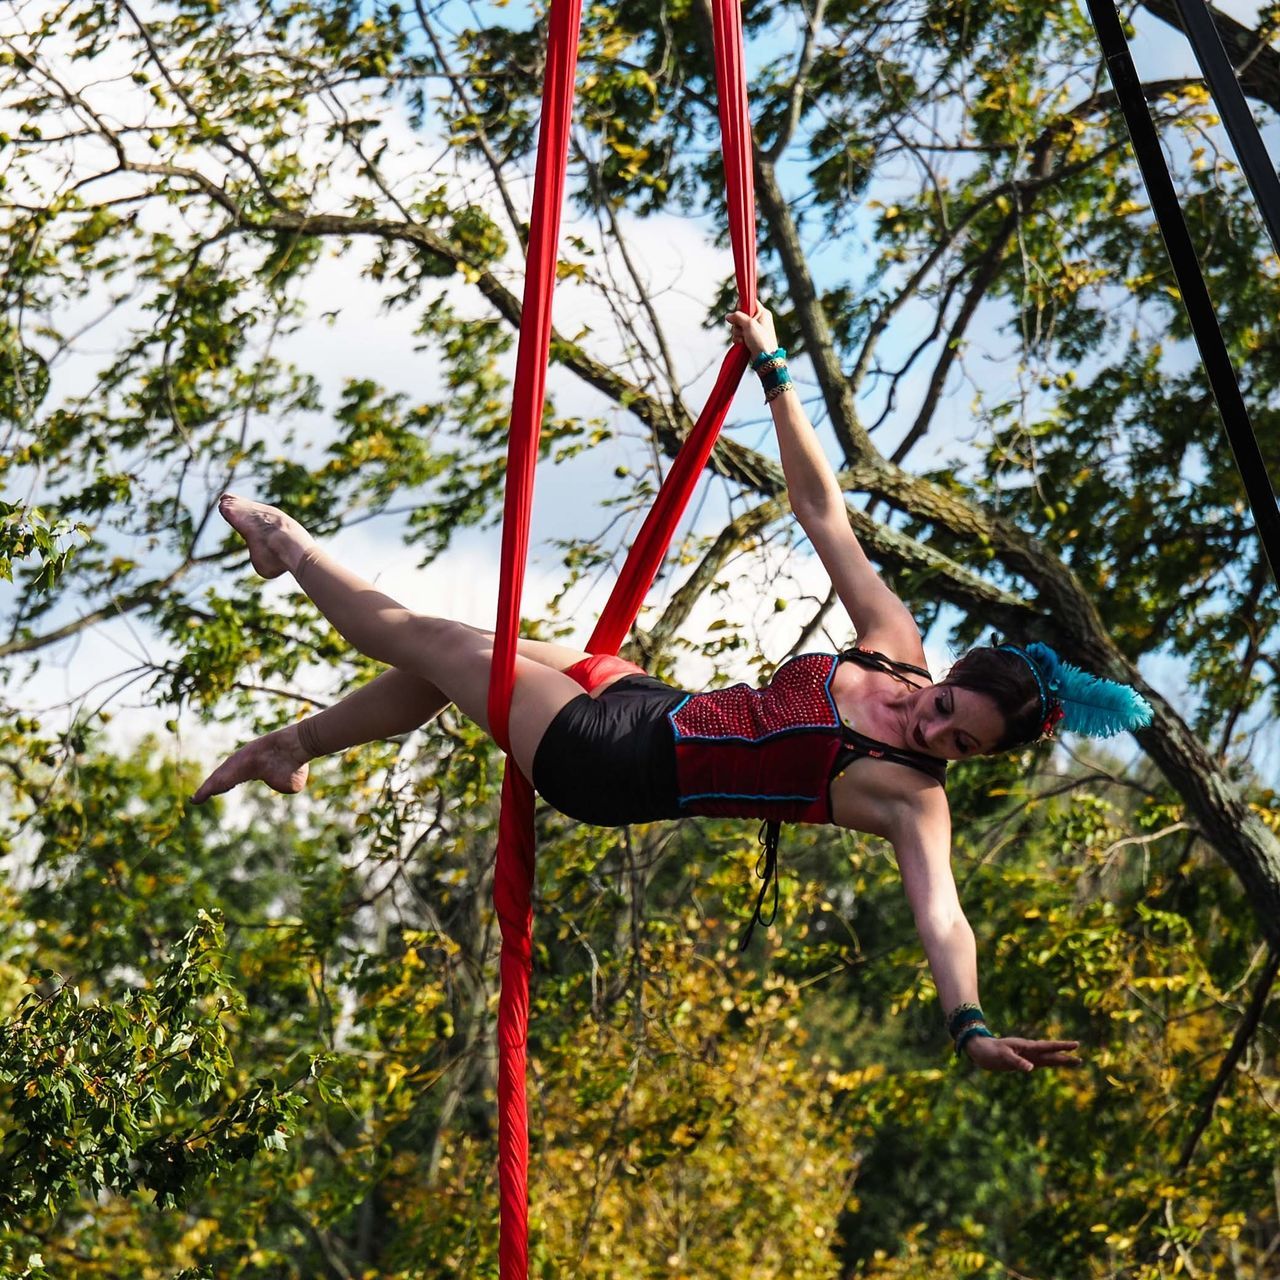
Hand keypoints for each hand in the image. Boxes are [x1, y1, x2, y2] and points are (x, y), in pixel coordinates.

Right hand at [726, 303, 778, 358]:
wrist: (765, 358)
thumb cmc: (760, 339)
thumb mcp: (749, 324)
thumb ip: (738, 317)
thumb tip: (728, 316)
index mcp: (763, 313)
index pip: (751, 302)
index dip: (742, 306)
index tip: (738, 312)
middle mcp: (759, 320)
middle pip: (741, 315)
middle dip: (737, 324)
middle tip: (741, 329)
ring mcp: (754, 330)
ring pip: (738, 326)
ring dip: (737, 333)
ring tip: (743, 339)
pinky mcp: (750, 338)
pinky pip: (739, 335)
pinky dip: (738, 339)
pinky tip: (741, 343)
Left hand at [964, 1035, 1080, 1072]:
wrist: (981, 1050)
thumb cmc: (991, 1051)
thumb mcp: (1003, 1056)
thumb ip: (1017, 1062)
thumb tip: (1031, 1069)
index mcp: (1027, 1047)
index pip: (1048, 1046)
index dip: (1062, 1046)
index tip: (1076, 1045)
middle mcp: (1030, 1051)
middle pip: (1051, 1054)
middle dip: (1066, 1057)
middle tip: (1081, 1060)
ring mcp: (1028, 1056)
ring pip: (1048, 1059)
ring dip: (1061, 1060)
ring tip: (1075, 1062)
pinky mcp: (1024, 1061)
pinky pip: (1041, 1063)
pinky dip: (1051, 1063)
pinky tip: (1057, 1064)